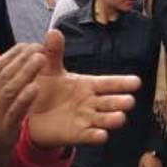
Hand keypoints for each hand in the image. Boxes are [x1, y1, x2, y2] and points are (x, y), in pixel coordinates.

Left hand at [25, 30, 137, 147]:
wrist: (29, 113)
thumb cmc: (44, 88)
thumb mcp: (48, 69)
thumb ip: (53, 52)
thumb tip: (53, 31)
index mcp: (87, 85)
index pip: (108, 83)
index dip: (122, 83)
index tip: (136, 82)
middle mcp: (90, 102)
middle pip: (110, 102)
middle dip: (120, 102)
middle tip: (129, 101)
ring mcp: (85, 119)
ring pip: (103, 120)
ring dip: (113, 119)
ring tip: (120, 118)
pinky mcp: (76, 134)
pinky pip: (88, 135)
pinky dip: (95, 136)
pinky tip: (101, 135)